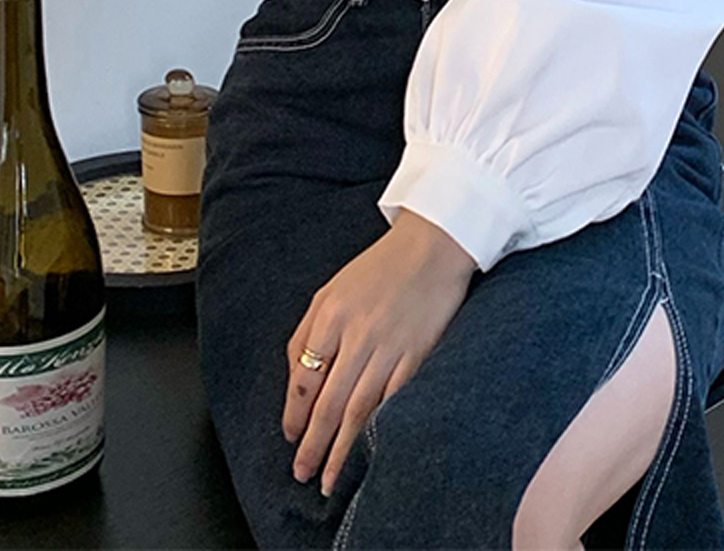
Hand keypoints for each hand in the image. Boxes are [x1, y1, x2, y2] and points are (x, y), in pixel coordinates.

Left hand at [285, 213, 476, 496]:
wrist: (433, 244)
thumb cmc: (380, 267)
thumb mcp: (332, 289)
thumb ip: (309, 330)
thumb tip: (296, 377)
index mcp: (329, 315)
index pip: (303, 380)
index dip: (293, 416)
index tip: (290, 439)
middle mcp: (356, 334)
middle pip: (327, 404)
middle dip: (312, 445)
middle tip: (302, 474)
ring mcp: (389, 346)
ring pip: (357, 410)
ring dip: (341, 450)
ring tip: (329, 479)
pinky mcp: (418, 354)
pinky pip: (393, 400)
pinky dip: (379, 429)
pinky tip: (371, 452)